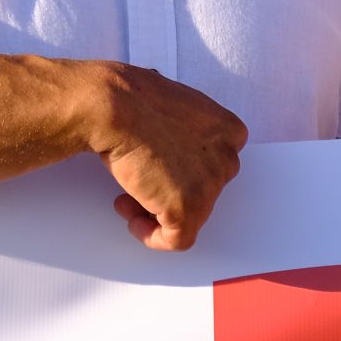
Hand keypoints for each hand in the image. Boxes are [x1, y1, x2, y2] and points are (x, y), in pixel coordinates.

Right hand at [77, 62, 246, 250]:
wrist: (111, 106)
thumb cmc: (132, 101)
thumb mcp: (176, 108)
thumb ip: (189, 132)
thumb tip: (174, 150)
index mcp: (228, 130)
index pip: (215, 164)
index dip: (184, 171)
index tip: (161, 170)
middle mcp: (227, 158)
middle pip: (204, 190)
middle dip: (170, 191)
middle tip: (140, 187)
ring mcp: (209, 185)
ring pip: (191, 215)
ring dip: (157, 211)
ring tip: (128, 200)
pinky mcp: (188, 209)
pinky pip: (177, 239)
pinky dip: (153, 237)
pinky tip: (135, 222)